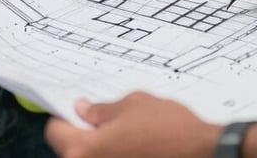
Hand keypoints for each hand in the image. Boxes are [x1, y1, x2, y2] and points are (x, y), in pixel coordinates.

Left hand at [45, 94, 220, 157]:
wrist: (202, 153)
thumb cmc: (169, 130)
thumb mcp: (132, 104)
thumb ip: (102, 110)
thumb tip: (85, 110)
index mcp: (85, 150)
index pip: (54, 132)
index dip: (64, 117)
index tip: (74, 111)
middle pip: (72, 150)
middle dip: (86, 134)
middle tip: (106, 121)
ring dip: (103, 148)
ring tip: (127, 135)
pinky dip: (117, 156)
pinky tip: (136, 148)